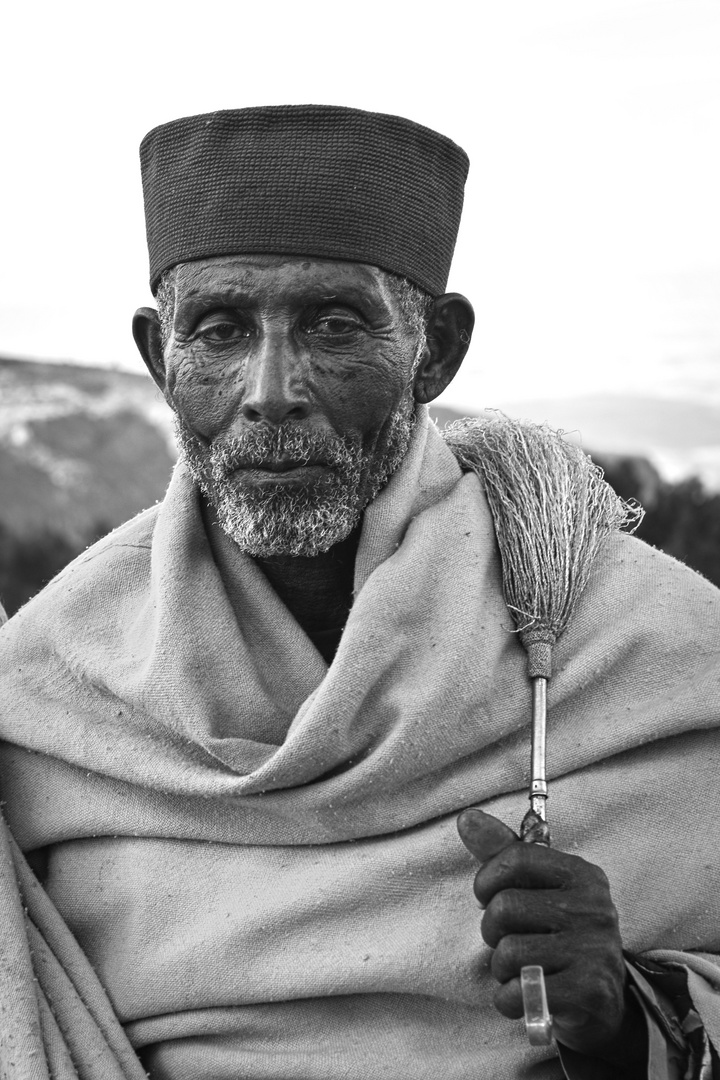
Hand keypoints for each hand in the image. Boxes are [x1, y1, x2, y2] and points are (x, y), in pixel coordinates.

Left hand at [457, 808, 646, 1067]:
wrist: (603, 1003)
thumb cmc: (559, 936)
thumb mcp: (538, 889)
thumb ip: (503, 853)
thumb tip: (467, 818)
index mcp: (582, 874)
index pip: (516, 858)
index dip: (487, 879)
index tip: (487, 897)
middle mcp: (593, 908)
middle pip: (504, 907)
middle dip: (492, 931)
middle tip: (510, 941)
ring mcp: (594, 950)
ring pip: (508, 952)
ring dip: (502, 969)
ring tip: (522, 969)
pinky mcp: (589, 991)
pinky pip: (520, 992)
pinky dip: (510, 999)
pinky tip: (527, 995)